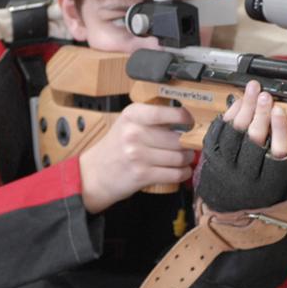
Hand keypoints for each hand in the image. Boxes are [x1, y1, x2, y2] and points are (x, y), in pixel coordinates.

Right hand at [79, 103, 193, 212]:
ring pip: (179, 157)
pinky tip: (181, 171)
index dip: (183, 117)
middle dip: (189, 144)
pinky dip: (183, 173)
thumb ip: (153, 119)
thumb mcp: (128, 124)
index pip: (164, 113)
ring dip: (187, 159)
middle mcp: (134, 133)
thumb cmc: (116, 147)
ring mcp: (137, 155)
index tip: (191, 121)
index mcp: (132, 115)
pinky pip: (174, 174)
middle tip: (189, 145)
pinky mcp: (142, 175)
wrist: (95, 173)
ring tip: (184, 158)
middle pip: (178, 139)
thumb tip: (187, 119)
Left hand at [196, 80, 286, 211]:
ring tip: (253, 92)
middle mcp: (246, 177)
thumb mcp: (279, 186)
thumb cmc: (258, 194)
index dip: (279, 131)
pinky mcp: (212, 159)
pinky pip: (218, 133)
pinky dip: (228, 115)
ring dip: (244, 109)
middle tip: (266, 97)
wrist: (228, 211)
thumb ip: (285, 160)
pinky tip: (238, 102)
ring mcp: (226, 168)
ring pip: (235, 134)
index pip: (277, 154)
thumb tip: (286, 124)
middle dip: (260, 115)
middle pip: (254, 141)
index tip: (280, 111)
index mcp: (269, 185)